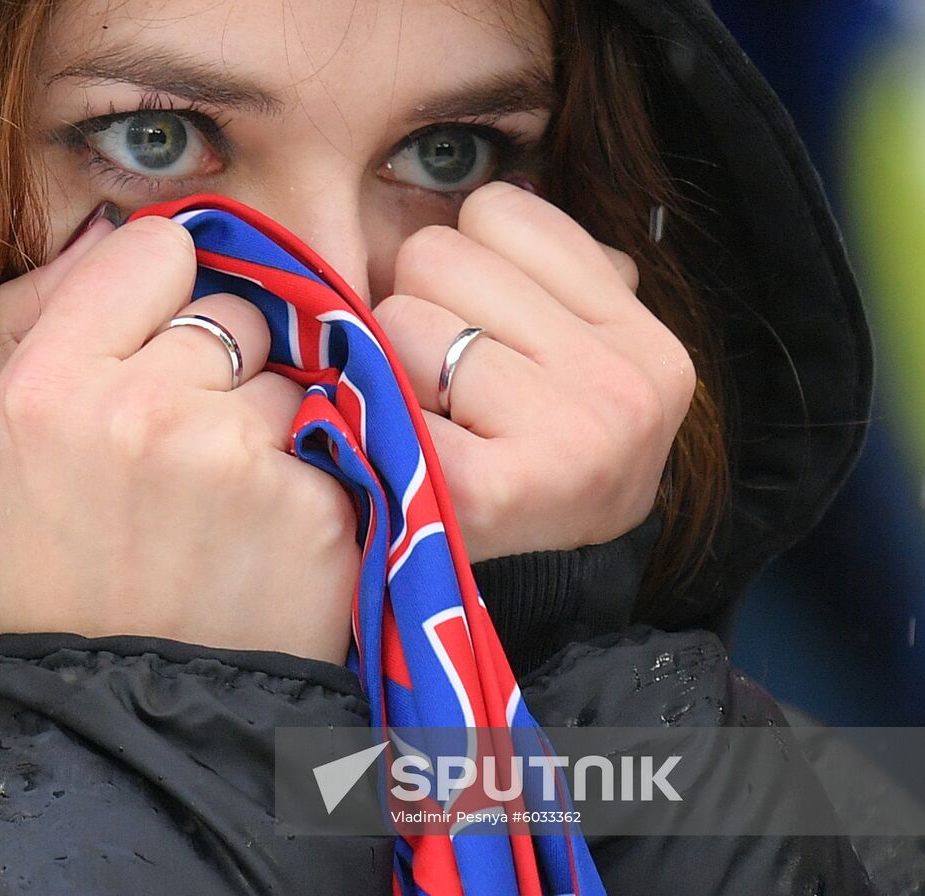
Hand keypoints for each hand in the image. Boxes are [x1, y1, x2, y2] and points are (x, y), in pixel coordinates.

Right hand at [0, 213, 360, 664]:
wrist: (127, 716)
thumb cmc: (56, 581)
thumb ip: (33, 321)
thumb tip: (110, 234)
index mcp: (50, 387)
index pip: (155, 248)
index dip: (161, 295)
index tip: (157, 345)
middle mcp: (144, 408)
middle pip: (233, 311)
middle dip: (220, 364)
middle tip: (186, 451)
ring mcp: (238, 457)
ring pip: (292, 374)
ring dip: (271, 421)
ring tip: (227, 502)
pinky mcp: (315, 504)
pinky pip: (332, 440)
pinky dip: (313, 476)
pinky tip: (268, 535)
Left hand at [373, 181, 695, 562]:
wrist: (520, 594)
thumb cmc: (526, 457)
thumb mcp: (571, 356)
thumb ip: (551, 270)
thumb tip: (491, 178)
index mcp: (646, 340)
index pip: (500, 209)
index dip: (466, 264)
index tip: (483, 335)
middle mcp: (627, 386)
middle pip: (437, 254)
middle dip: (419, 311)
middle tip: (443, 390)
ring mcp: (572, 442)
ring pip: (399, 320)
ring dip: (391, 368)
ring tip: (429, 423)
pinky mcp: (496, 492)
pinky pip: (383, 395)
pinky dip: (371, 418)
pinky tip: (407, 454)